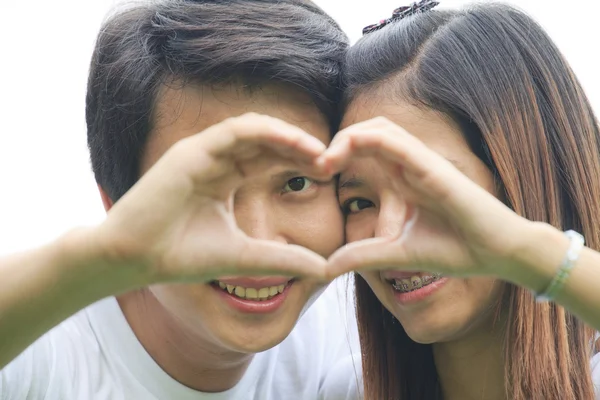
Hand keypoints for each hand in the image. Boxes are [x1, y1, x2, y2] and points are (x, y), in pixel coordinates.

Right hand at [92, 113, 330, 283]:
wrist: (135, 260)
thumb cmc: (181, 257)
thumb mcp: (244, 256)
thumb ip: (281, 258)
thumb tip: (323, 269)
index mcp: (226, 180)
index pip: (270, 162)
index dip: (300, 165)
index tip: (329, 176)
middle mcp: (216, 162)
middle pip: (268, 144)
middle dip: (301, 151)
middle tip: (332, 162)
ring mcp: (203, 153)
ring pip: (256, 131)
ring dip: (289, 138)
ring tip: (319, 153)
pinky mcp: (192, 149)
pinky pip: (237, 130)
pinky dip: (267, 132)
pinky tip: (294, 143)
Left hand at [320, 117, 534, 280]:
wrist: (497, 254)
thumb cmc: (456, 248)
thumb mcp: (397, 253)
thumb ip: (364, 255)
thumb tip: (326, 267)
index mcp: (402, 177)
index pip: (365, 147)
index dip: (337, 152)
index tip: (316, 173)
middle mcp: (411, 164)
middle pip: (369, 131)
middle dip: (337, 140)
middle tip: (315, 164)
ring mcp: (424, 164)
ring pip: (382, 129)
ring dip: (349, 137)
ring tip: (325, 160)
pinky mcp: (436, 171)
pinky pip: (402, 146)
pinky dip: (374, 141)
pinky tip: (351, 148)